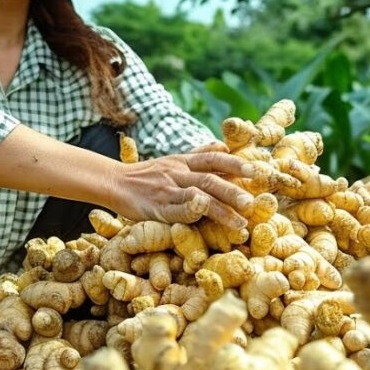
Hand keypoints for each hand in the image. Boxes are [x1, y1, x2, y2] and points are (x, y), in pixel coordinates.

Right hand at [108, 151, 254, 228]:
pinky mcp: (155, 208)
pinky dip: (190, 211)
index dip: (234, 164)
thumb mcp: (173, 160)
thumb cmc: (147, 175)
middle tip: (252, 204)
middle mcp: (176, 173)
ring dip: (220, 209)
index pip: (212, 159)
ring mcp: (166, 190)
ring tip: (239, 223)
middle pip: (208, 179)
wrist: (114, 182)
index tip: (255, 171)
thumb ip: (198, 154)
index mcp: (182, 161)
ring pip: (196, 196)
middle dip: (232, 191)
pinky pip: (175, 210)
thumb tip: (223, 146)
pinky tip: (204, 217)